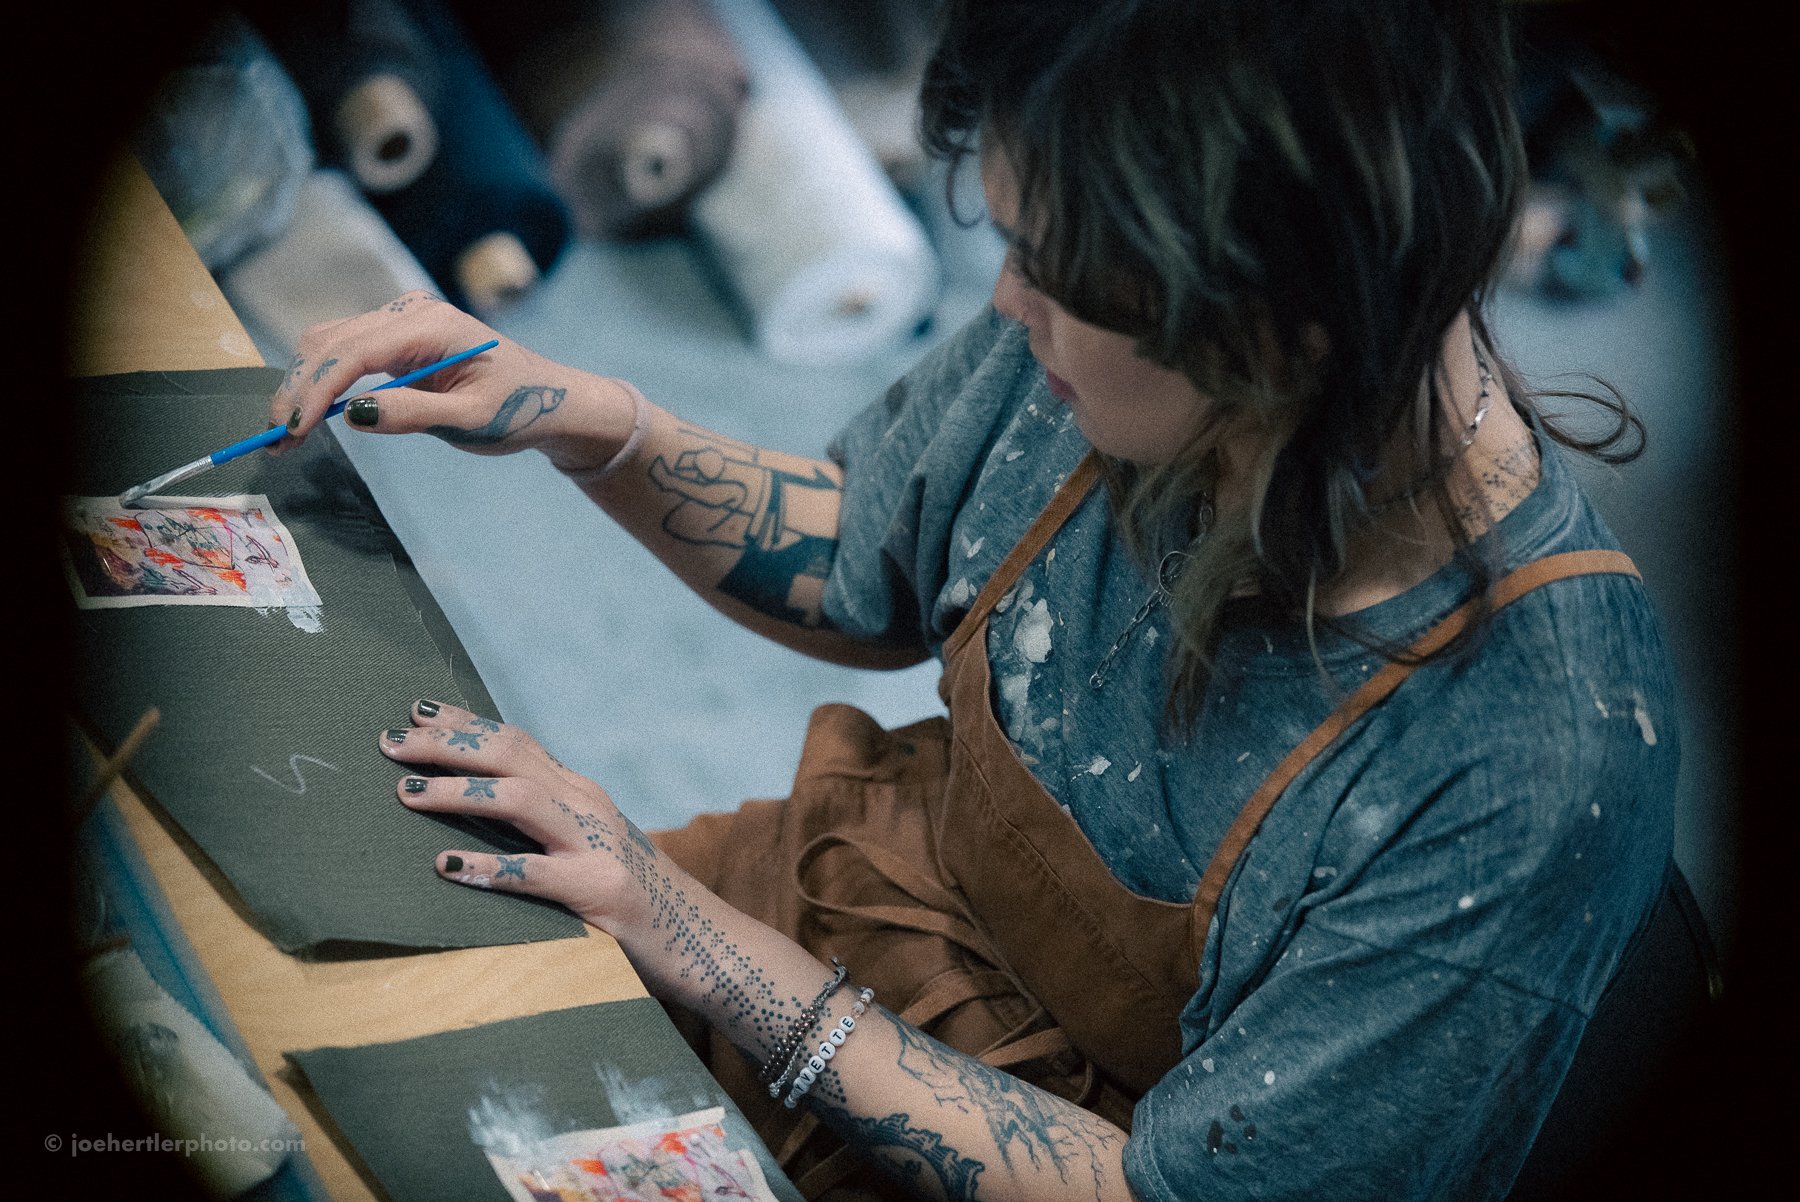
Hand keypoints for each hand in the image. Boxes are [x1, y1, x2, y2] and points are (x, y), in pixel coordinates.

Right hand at [268, 292, 635, 469]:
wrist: (546, 398)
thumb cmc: (518, 408)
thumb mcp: (470, 421)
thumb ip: (414, 415)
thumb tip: (354, 413)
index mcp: (432, 325)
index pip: (354, 351)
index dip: (316, 390)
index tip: (291, 428)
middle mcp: (410, 312)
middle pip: (329, 342)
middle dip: (298, 390)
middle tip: (276, 441)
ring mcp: (400, 320)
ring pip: (327, 343)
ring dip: (302, 385)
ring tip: (286, 434)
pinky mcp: (395, 337)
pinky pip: (343, 351)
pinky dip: (320, 380)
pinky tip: (308, 414)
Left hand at [378, 698, 662, 936]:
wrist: (698, 936)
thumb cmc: (625, 896)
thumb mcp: (583, 843)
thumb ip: (541, 821)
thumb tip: (475, 806)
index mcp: (579, 792)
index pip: (516, 742)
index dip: (465, 723)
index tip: (414, 710)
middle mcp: (586, 805)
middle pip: (511, 756)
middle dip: (447, 745)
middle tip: (388, 743)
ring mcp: (594, 845)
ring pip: (521, 799)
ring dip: (460, 791)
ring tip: (406, 793)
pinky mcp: (599, 890)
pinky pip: (537, 874)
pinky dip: (490, 868)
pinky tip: (446, 868)